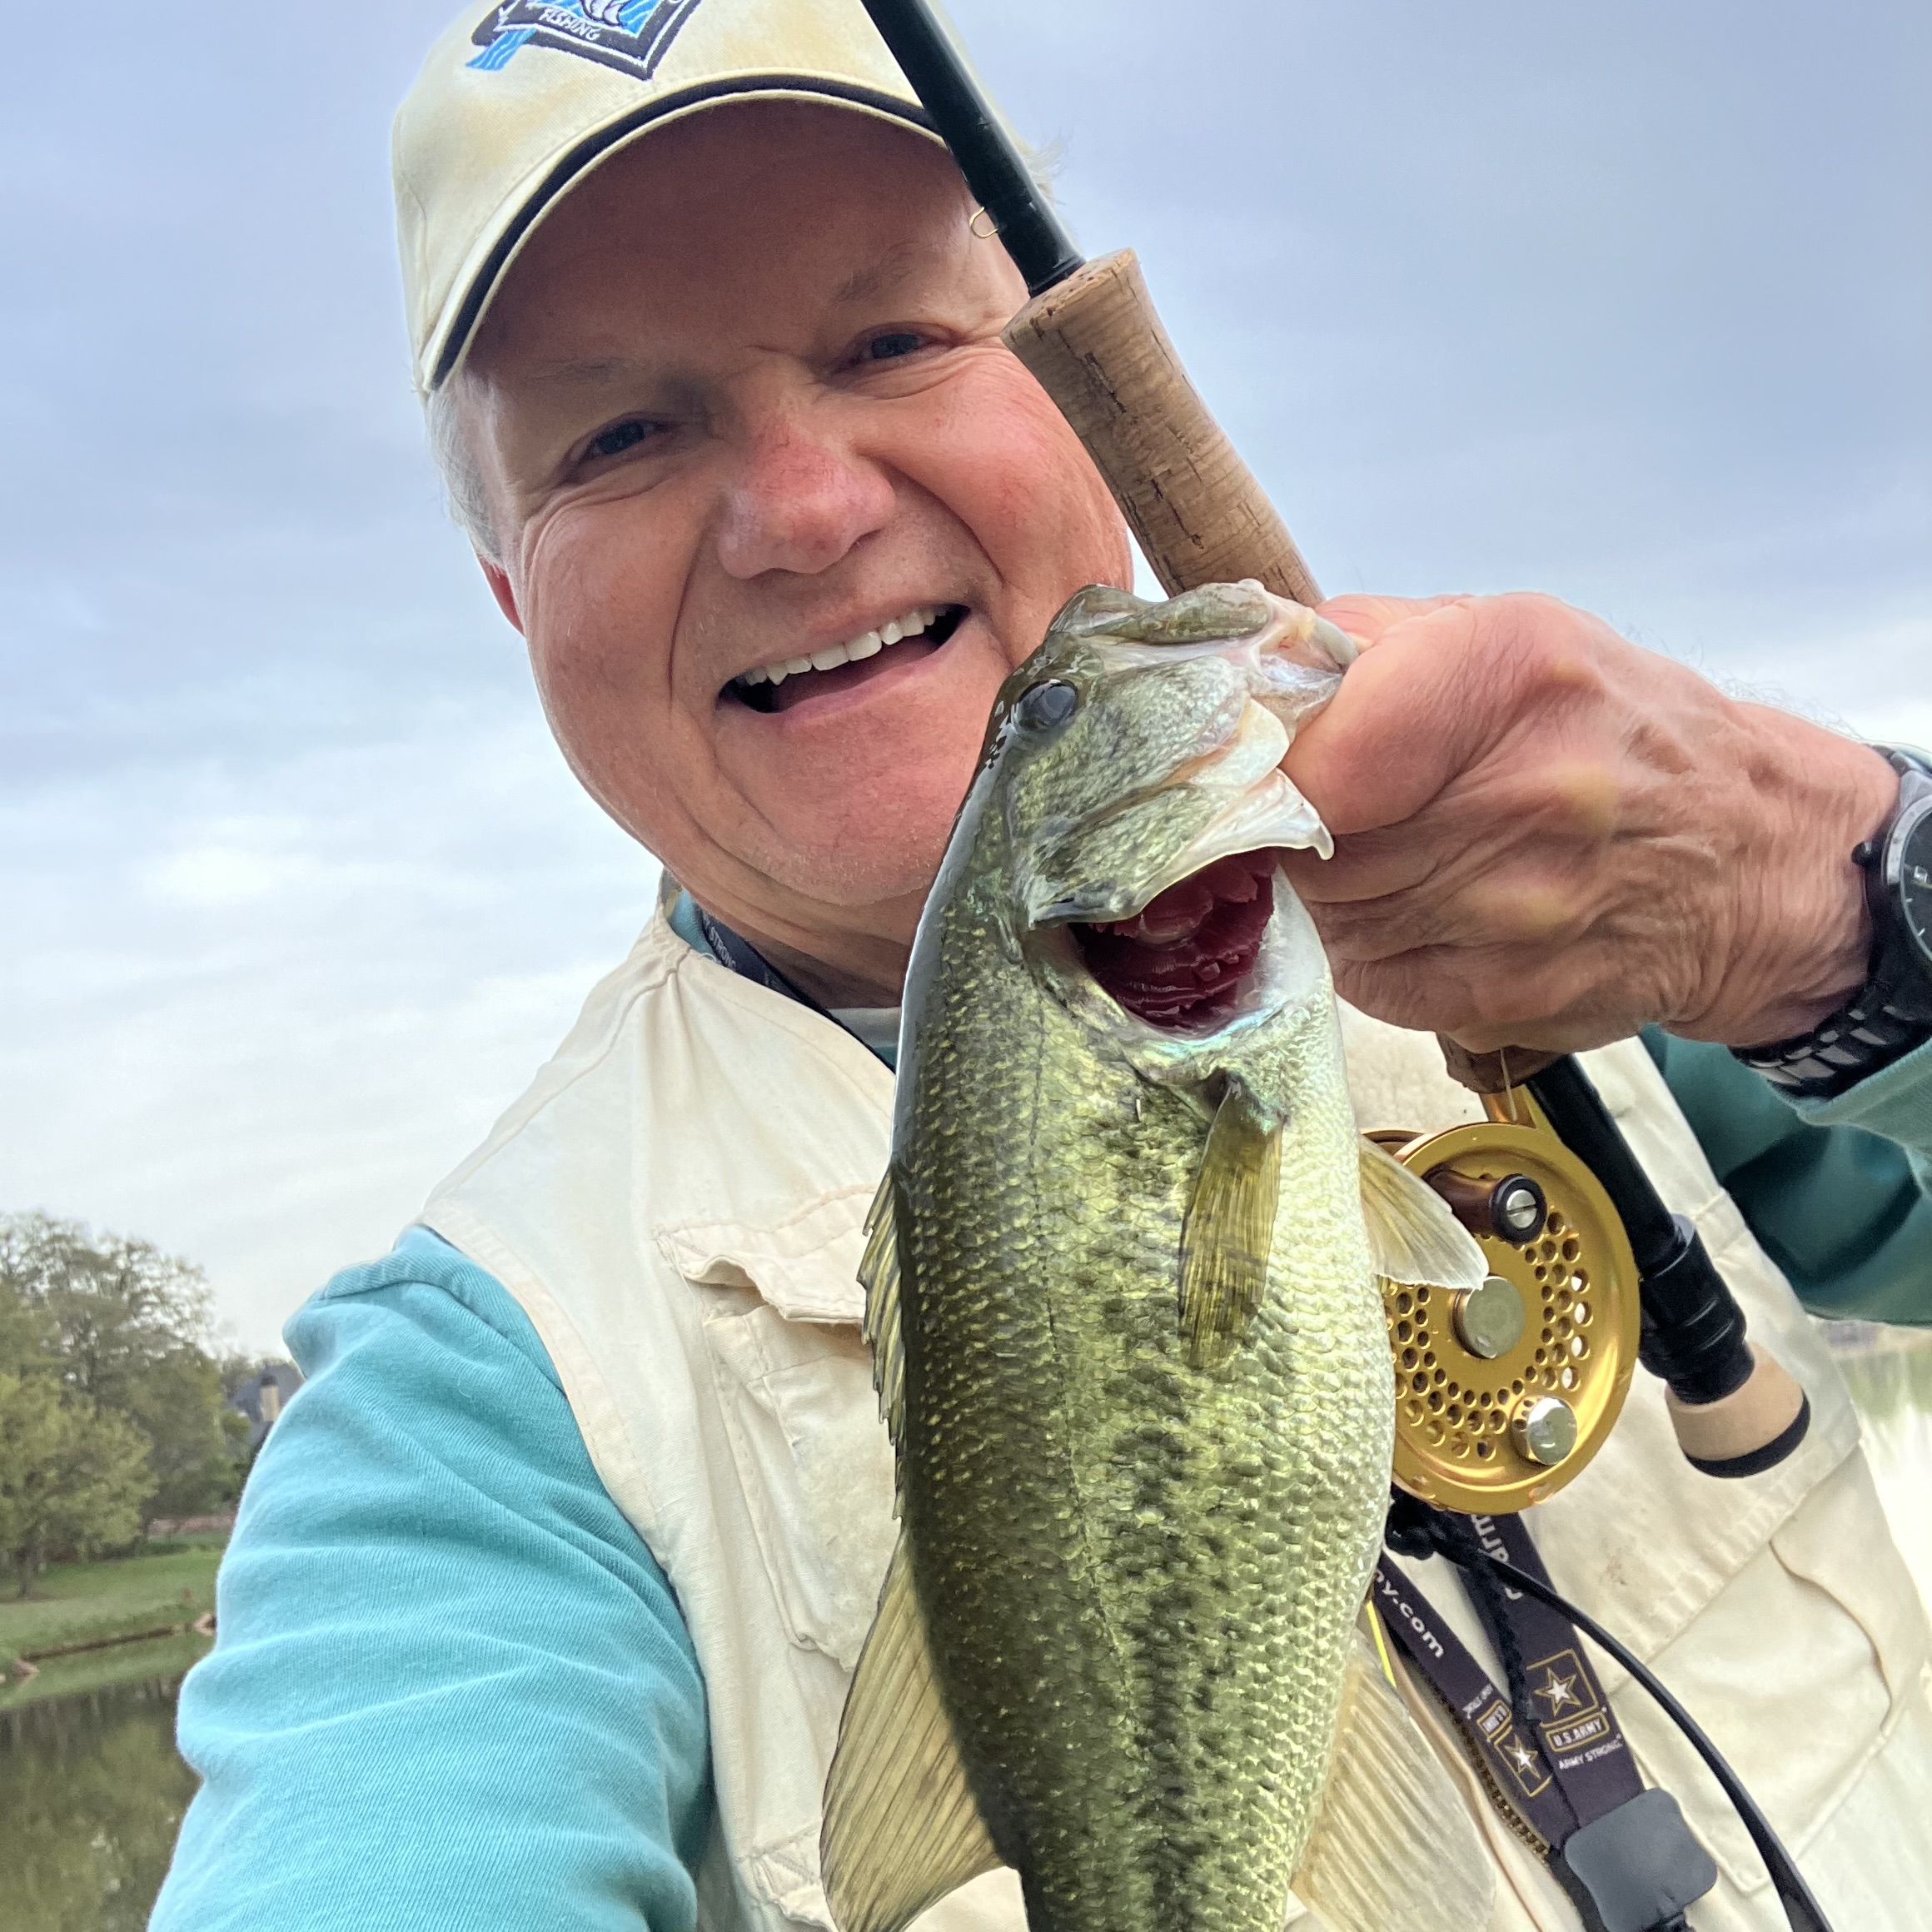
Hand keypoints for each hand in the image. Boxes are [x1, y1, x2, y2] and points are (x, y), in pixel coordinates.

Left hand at [1278, 593, 1899, 1053]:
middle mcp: (1520, 794)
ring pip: (1318, 911)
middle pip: (1299, 834)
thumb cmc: (1614, 732)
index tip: (1235, 767)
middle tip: (1280, 813)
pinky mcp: (1495, 997)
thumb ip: (1366, 643)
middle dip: (1269, 828)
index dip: (1248, 762)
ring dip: (1307, 890)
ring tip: (1354, 855)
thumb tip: (1241, 675)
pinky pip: (1357, 974)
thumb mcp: (1511, 636)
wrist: (1751, 862)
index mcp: (1512, 674)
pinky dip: (1354, 945)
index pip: (1312, 739)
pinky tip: (1398, 910)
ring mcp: (1510, 911)